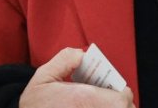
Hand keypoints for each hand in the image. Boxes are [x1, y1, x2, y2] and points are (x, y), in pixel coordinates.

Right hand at [19, 47, 134, 107]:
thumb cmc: (35, 105)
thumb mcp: (43, 77)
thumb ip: (64, 60)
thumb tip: (82, 54)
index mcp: (82, 100)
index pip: (121, 100)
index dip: (120, 93)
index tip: (110, 89)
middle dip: (119, 103)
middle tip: (106, 98)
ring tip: (100, 104)